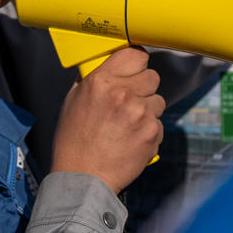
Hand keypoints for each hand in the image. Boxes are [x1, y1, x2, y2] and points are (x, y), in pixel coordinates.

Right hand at [49, 46, 164, 193]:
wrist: (83, 178)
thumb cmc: (74, 141)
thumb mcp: (73, 101)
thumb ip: (93, 79)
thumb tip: (109, 64)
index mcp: (102, 81)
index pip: (135, 54)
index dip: (136, 63)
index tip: (135, 69)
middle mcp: (123, 93)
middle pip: (152, 76)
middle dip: (143, 88)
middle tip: (129, 102)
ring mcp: (140, 113)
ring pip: (158, 101)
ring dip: (147, 110)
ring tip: (127, 125)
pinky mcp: (152, 132)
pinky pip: (158, 123)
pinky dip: (149, 131)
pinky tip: (131, 140)